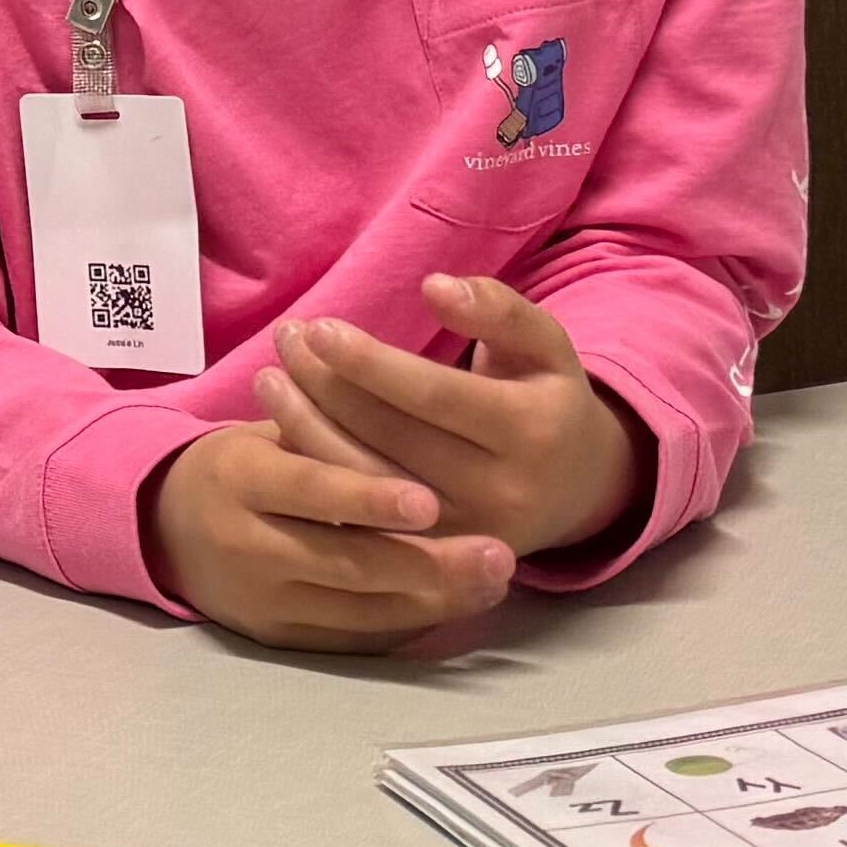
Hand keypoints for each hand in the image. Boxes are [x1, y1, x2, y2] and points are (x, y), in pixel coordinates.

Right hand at [148, 369, 517, 651]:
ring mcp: (261, 601)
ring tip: (493, 580)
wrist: (166, 526)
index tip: (432, 500)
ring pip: (357, 610)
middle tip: (497, 555)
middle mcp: (244, 546)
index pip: (309, 488)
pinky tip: (457, 603)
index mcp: (239, 478)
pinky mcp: (278, 639)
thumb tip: (416, 420)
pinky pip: (354, 639)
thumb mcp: (270, 432)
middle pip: (344, 562)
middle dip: (426, 564)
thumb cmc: (244, 465)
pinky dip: (409, 622)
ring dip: (433, 599)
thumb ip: (330, 433)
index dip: (369, 497)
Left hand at [276, 274, 643, 558]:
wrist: (577, 492)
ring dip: (306, 427)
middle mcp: (498, 491)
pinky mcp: (431, 561)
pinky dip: (318, 472)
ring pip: (365, 482)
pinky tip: (284, 428)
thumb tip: (435, 286)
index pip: (434, 395)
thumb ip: (499, 309)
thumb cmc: (548, 400)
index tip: (319, 328)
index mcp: (530, 431)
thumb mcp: (546, 345)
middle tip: (286, 339)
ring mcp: (461, 535)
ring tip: (270, 378)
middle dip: (328, 386)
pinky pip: (359, 518)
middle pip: (390, 437)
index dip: (371, 362)